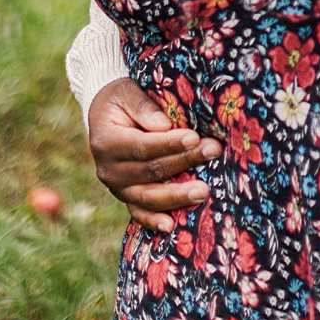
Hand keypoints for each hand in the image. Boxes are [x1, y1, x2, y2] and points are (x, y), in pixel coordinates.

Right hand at [86, 78, 221, 233]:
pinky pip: (139, 212)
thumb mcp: (127, 92)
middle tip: (214, 152)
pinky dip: (153, 220)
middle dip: (184, 162)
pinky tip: (171, 226)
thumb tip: (163, 125)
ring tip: (204, 192)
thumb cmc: (122, 99)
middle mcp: (109, 169)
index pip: (142, 146)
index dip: (169, 143)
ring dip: (176, 196)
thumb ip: (143, 107)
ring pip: (147, 196)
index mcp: (107, 142)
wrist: (105, 116)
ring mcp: (117, 186)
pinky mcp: (127, 196)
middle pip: (150, 171)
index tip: (195, 137)